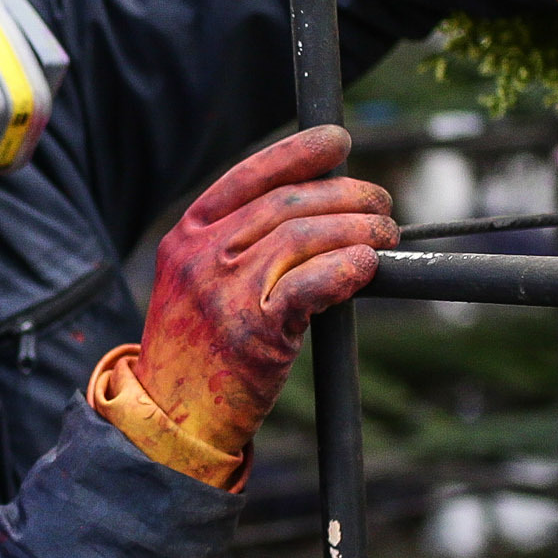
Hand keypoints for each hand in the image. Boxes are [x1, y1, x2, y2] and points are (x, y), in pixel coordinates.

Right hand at [89, 125, 395, 487]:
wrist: (171, 415)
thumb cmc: (199, 349)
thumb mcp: (199, 283)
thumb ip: (241, 246)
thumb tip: (318, 210)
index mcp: (187, 235)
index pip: (249, 176)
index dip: (298, 151)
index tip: (337, 142)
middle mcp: (202, 255)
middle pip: (287, 202)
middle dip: (345, 194)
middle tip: (381, 203)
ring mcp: (225, 290)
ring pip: (304, 236)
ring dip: (357, 229)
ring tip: (385, 235)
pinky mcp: (252, 328)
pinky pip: (311, 283)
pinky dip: (347, 268)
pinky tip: (367, 266)